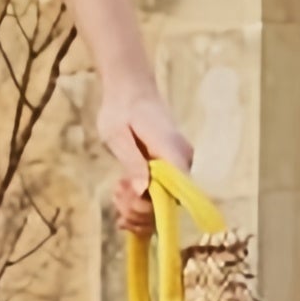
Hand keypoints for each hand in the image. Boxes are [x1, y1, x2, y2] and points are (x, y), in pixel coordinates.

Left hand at [96, 80, 192, 234]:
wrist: (130, 90)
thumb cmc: (121, 109)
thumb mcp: (117, 135)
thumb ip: (131, 161)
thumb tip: (142, 190)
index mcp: (171, 151)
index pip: (176, 193)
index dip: (153, 207)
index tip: (128, 202)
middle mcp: (182, 161)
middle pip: (170, 203)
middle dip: (139, 209)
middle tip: (117, 193)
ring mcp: (178, 166)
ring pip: (164, 202)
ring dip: (136, 206)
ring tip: (117, 190)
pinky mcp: (170, 169)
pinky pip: (160, 193)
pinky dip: (140, 199)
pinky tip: (122, 191)